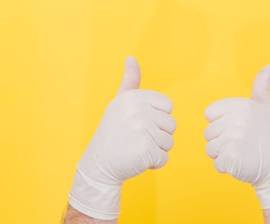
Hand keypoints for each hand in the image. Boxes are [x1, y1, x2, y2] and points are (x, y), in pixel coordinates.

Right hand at [69, 57, 175, 219]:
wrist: (97, 164)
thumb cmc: (112, 133)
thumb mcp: (119, 104)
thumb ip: (130, 82)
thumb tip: (131, 58)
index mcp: (134, 97)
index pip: (168, 107)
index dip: (157, 119)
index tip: (139, 124)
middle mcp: (138, 110)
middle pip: (171, 125)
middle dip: (157, 136)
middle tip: (136, 139)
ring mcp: (142, 129)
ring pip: (169, 142)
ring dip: (156, 150)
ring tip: (136, 149)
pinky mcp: (146, 149)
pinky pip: (164, 158)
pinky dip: (154, 164)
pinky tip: (137, 160)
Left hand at [204, 65, 269, 208]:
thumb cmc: (268, 136)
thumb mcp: (264, 107)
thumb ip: (261, 86)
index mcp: (240, 105)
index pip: (209, 114)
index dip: (221, 124)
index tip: (238, 128)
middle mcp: (236, 120)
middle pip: (208, 133)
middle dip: (222, 141)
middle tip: (243, 143)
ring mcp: (233, 139)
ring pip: (210, 149)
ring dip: (223, 154)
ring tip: (242, 152)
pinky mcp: (231, 158)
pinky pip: (216, 163)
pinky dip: (227, 167)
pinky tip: (242, 163)